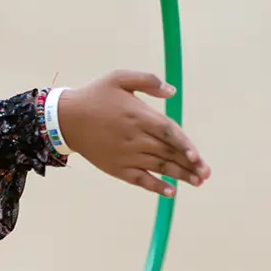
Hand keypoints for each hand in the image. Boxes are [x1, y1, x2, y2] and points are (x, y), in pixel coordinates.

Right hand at [59, 71, 210, 195]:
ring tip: (196, 182)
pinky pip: (140, 179)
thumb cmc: (95, 96)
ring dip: (179, 176)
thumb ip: (148, 81)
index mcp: (138, 116)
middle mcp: (134, 138)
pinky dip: (155, 186)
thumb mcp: (119, 78)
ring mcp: (126, 155)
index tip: (197, 157)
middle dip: (189, 164)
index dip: (184, 145)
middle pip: (167, 153)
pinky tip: (170, 192)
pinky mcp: (116, 167)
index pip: (169, 132)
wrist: (65, 119)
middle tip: (205, 174)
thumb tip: (172, 91)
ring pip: (158, 167)